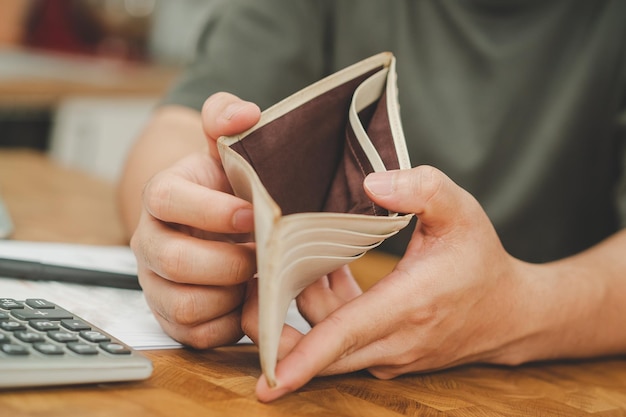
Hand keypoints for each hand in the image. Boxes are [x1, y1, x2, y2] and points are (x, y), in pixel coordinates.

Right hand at [130, 93, 260, 347]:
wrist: (215, 224)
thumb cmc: (224, 188)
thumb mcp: (227, 149)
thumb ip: (228, 117)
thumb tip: (246, 113)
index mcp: (162, 196)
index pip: (166, 198)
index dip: (210, 209)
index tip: (251, 214)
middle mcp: (150, 241)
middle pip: (174, 260)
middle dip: (228, 262)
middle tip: (261, 254)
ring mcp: (156, 283)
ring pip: (184, 304)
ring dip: (229, 294)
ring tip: (253, 277)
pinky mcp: (170, 316)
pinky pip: (194, 334)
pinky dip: (227, 322)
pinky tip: (244, 300)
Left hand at [246, 165, 532, 401]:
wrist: (512, 313)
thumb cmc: (482, 260)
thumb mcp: (461, 212)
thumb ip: (421, 189)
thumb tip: (370, 185)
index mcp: (409, 306)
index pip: (344, 335)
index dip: (303, 357)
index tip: (268, 382)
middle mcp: (395, 342)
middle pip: (321, 348)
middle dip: (281, 322)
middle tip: (261, 274)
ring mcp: (390, 356)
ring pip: (328, 340)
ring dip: (309, 300)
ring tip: (311, 255)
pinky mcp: (387, 358)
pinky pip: (342, 340)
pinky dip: (328, 308)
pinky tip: (332, 270)